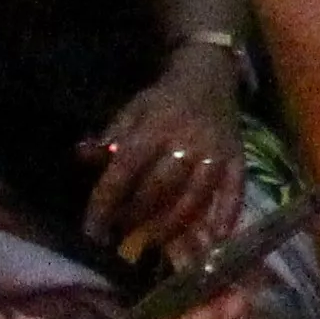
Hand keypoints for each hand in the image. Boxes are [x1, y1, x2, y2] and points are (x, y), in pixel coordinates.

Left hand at [78, 49, 245, 265]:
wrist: (210, 75)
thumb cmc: (164, 99)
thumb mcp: (133, 109)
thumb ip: (111, 136)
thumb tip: (82, 157)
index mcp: (155, 127)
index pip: (125, 170)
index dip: (106, 202)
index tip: (92, 231)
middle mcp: (187, 141)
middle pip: (159, 188)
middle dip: (136, 217)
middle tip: (120, 236)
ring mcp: (216, 151)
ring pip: (194, 196)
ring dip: (172, 225)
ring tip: (153, 243)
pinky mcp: (238, 158)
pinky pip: (234, 189)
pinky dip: (227, 214)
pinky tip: (215, 238)